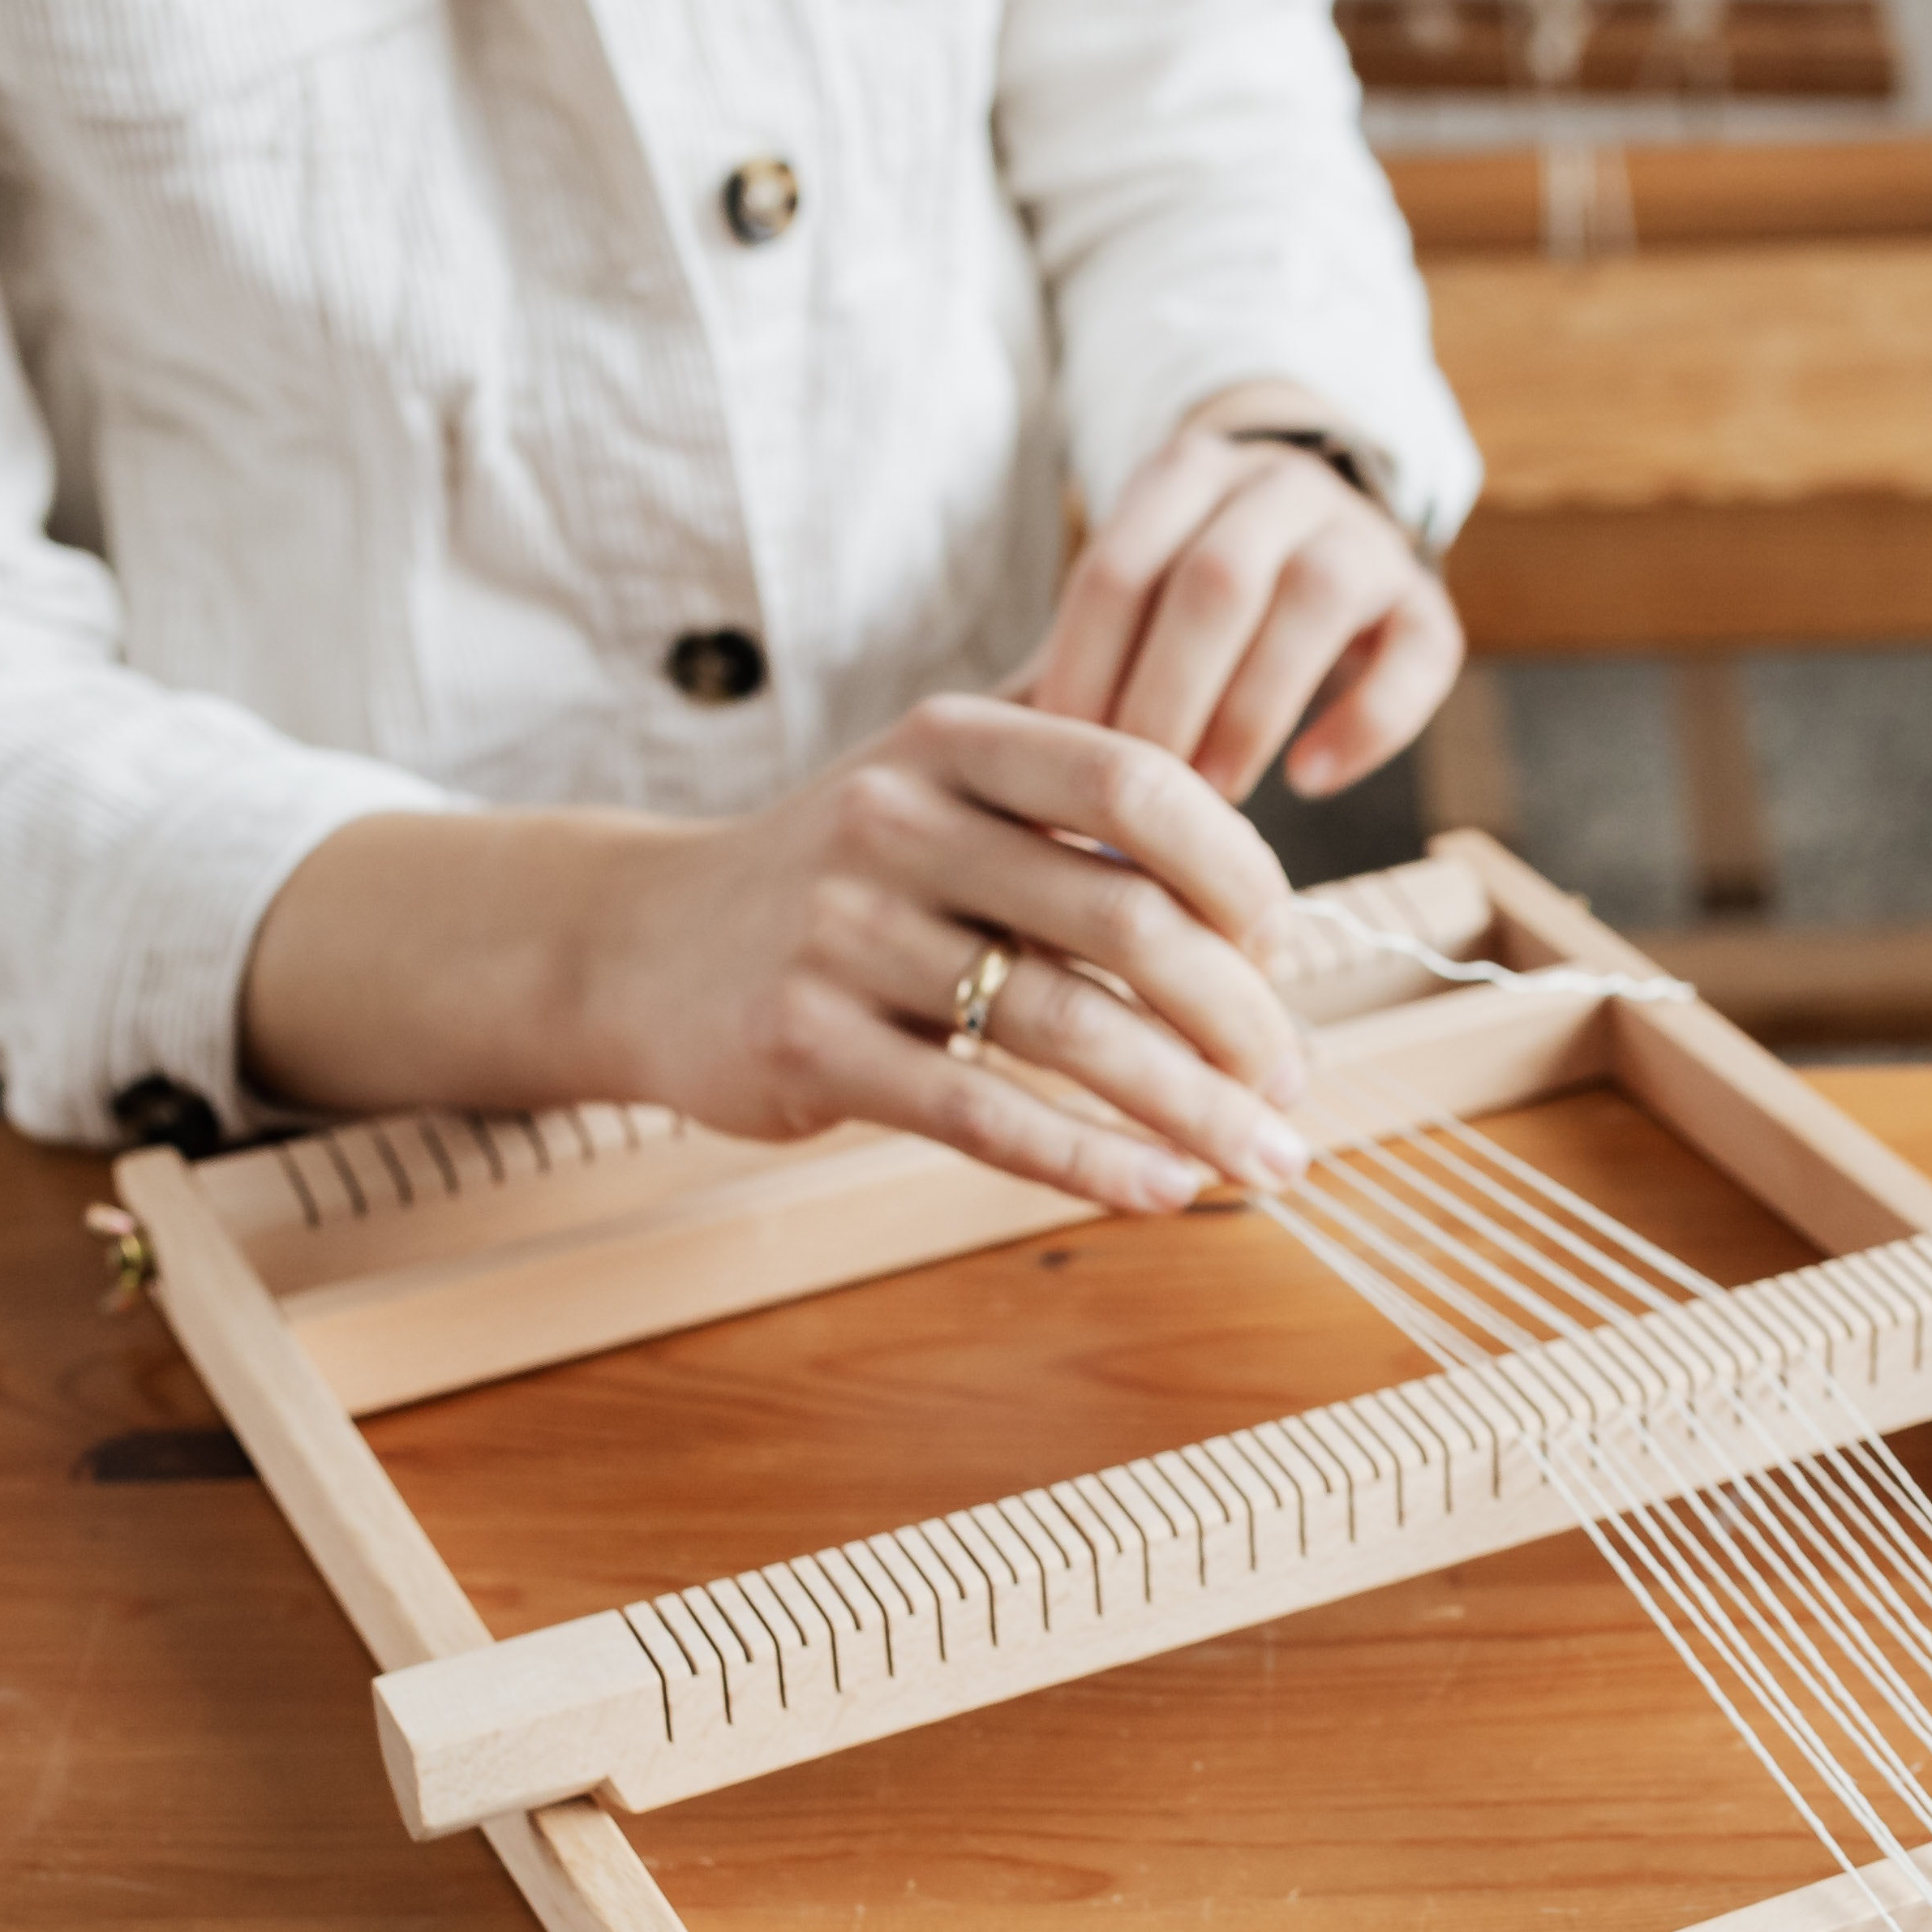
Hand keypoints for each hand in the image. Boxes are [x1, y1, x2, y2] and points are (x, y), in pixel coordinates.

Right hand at [241, 700, 1311, 1213]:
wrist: (639, 943)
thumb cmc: (837, 872)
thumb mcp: (937, 782)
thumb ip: (1068, 777)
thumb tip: (1249, 815)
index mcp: (951, 739)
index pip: (1138, 782)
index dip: (1239, 866)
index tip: (1282, 946)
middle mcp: (895, 821)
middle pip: (1124, 921)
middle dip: (1240, 1015)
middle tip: (1293, 1078)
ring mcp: (844, 935)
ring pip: (1068, 1031)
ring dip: (1193, 1106)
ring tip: (1267, 1154)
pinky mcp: (808, 1045)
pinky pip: (981, 1114)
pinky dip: (1091, 1161)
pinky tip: (1166, 1192)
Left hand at [1023, 387, 1459, 799]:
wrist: (1316, 539)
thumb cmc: (1190, 599)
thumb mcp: (1135, 595)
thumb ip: (1080, 663)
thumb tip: (1008, 780)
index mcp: (1185, 473)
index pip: (1120, 565)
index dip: (1086, 669)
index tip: (1061, 759)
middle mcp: (1280, 485)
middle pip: (1217, 581)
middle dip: (1168, 697)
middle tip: (1137, 798)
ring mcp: (1363, 535)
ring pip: (1316, 600)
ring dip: (1254, 709)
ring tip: (1214, 798)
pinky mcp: (1429, 602)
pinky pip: (1418, 655)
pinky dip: (1366, 722)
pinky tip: (1311, 778)